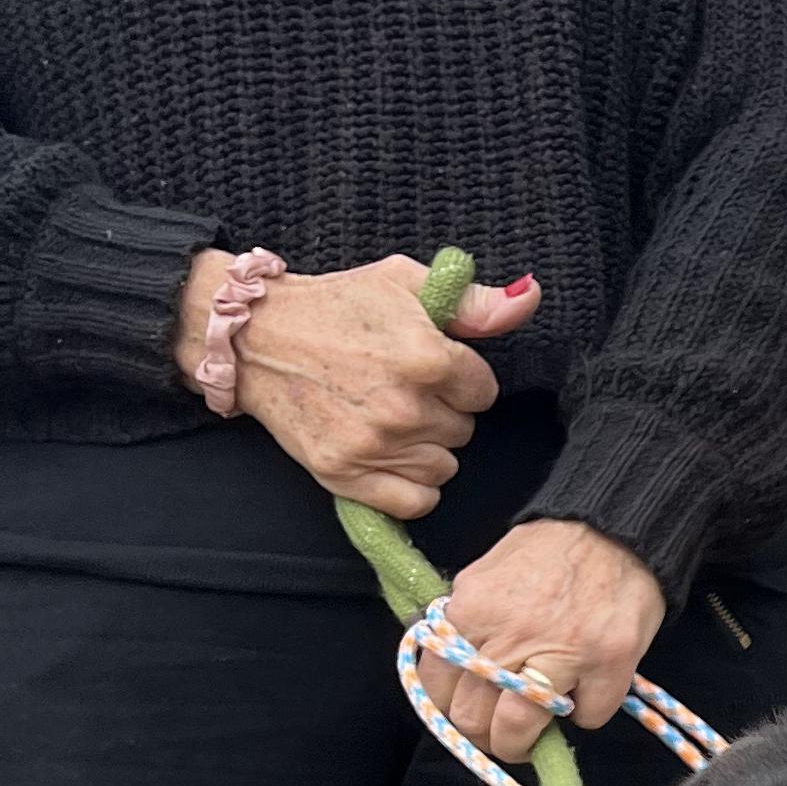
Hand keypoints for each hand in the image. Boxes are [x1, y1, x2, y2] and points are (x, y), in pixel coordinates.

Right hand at [183, 248, 538, 515]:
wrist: (257, 336)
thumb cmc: (338, 306)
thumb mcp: (406, 284)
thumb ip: (474, 302)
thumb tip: (529, 297)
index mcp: (427, 358)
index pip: (484, 392)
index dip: (461, 379)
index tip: (430, 367)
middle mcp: (404, 407)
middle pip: (464, 431)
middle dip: (442, 411)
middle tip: (400, 388)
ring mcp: (374, 445)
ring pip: (444, 468)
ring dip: (426, 448)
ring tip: (389, 417)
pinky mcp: (344, 474)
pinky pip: (415, 501)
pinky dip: (410, 485)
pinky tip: (390, 455)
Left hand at [427, 523, 668, 768]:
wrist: (614, 529)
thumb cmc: (549, 550)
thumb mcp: (485, 575)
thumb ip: (464, 621)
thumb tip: (449, 668)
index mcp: (472, 612)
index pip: (437, 686)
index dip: (449, 711)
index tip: (466, 716)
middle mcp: (510, 636)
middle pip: (473, 717)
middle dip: (484, 736)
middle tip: (498, 734)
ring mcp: (562, 652)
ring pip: (518, 728)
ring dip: (521, 744)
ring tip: (531, 740)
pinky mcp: (609, 664)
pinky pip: (587, 717)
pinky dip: (586, 714)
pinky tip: (585, 694)